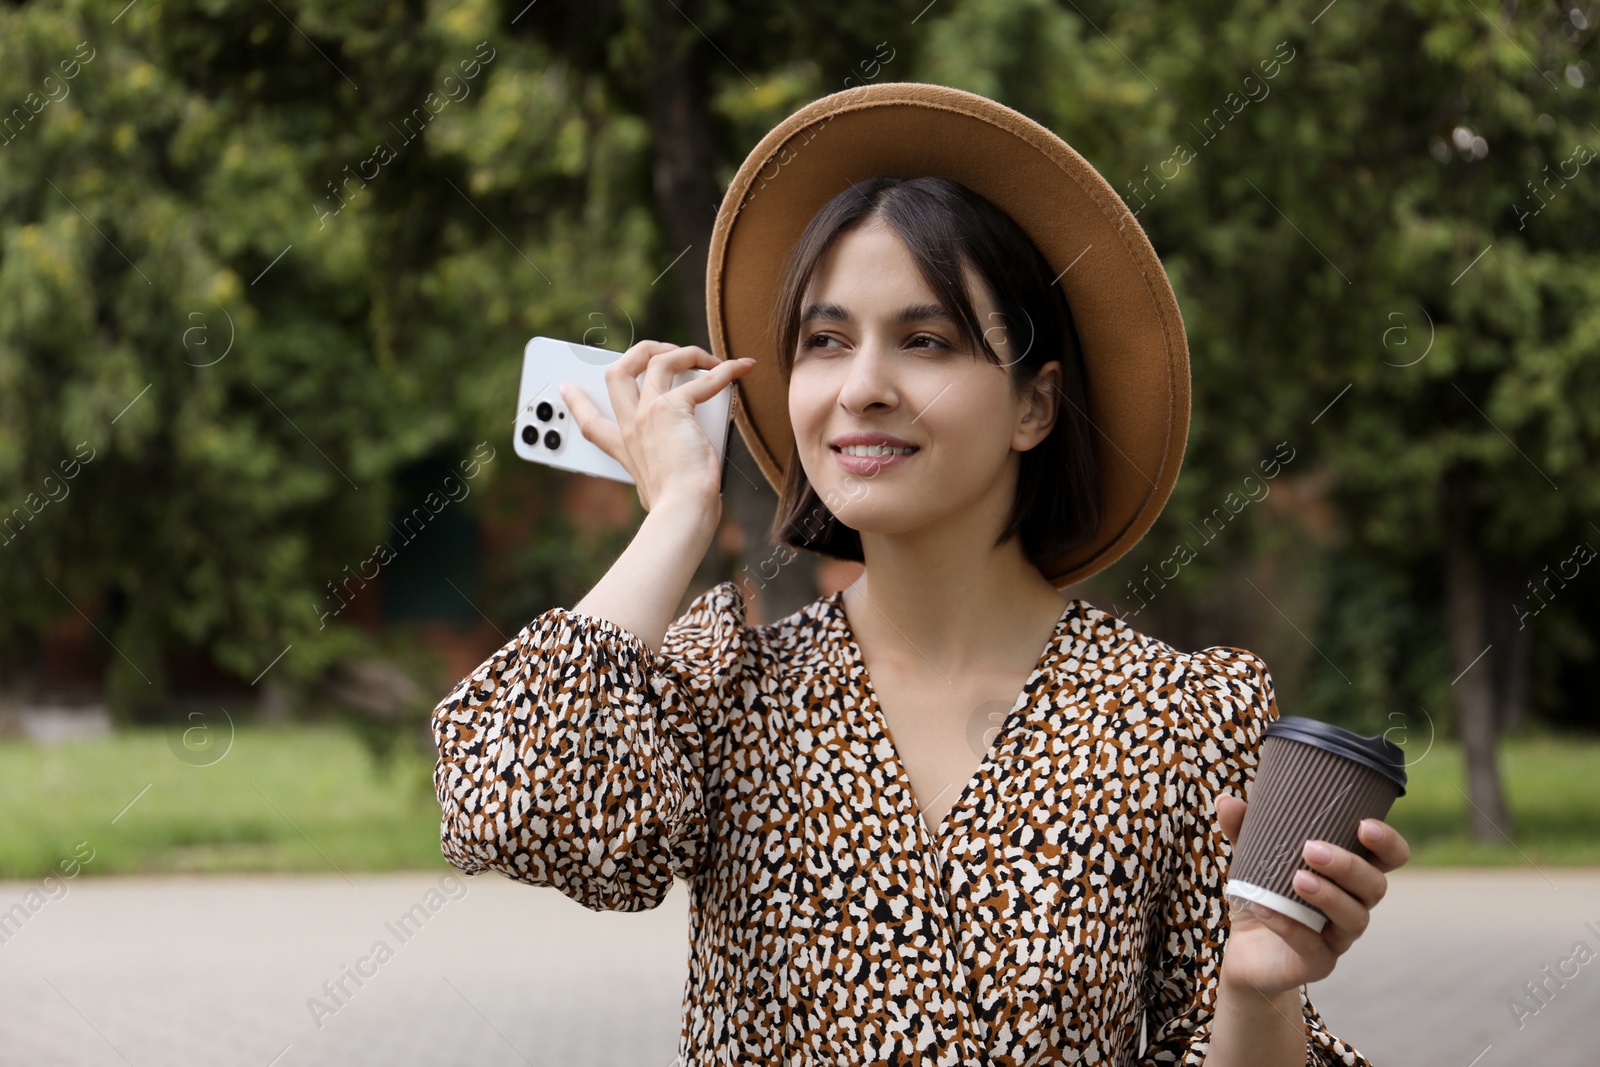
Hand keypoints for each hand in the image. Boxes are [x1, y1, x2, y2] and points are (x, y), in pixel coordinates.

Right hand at [560, 340, 754, 511]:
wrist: (682, 510)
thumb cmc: (674, 507)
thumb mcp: (653, 491)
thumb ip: (659, 475)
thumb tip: (681, 472)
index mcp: (623, 447)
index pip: (590, 422)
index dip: (577, 402)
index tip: (568, 388)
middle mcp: (632, 425)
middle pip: (617, 372)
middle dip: (639, 352)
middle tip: (663, 352)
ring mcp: (650, 413)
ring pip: (657, 361)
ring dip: (684, 353)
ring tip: (706, 358)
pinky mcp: (675, 409)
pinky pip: (703, 379)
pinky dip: (726, 370)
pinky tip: (741, 368)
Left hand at [1213, 791, 1410, 996]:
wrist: (1245, 951)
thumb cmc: (1264, 894)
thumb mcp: (1251, 859)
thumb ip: (1243, 830)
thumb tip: (1226, 800)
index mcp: (1349, 875)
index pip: (1389, 858)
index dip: (1387, 842)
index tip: (1364, 825)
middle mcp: (1353, 905)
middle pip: (1375, 886)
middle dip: (1348, 866)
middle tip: (1311, 849)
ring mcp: (1339, 937)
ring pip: (1355, 918)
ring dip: (1328, 896)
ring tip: (1297, 879)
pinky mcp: (1318, 963)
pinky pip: (1313, 947)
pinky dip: (1288, 926)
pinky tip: (1264, 907)